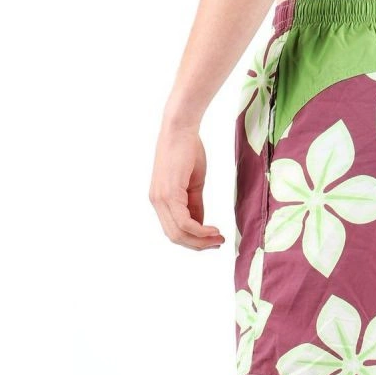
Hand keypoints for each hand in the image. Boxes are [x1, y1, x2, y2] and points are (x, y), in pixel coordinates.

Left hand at [149, 123, 224, 249]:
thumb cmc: (188, 151)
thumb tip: (202, 225)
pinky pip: (184, 222)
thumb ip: (196, 206)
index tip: (214, 241)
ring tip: (219, 239)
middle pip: (176, 237)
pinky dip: (200, 231)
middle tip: (219, 243)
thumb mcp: (193, 185)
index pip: (175, 231)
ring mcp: (161, 199)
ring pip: (179, 233)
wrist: (181, 129)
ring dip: (201, 240)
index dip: (194, 241)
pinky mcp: (169, 194)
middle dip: (199, 245)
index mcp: (161, 201)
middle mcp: (157, 202)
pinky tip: (213, 230)